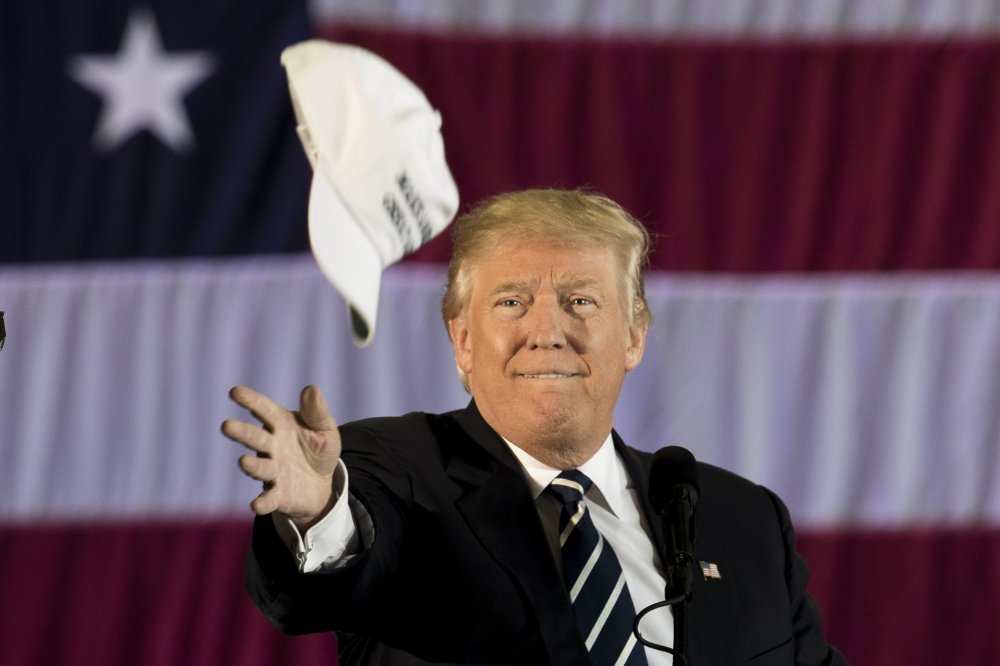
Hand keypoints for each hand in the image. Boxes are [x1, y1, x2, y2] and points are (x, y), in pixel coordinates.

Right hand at [222, 384, 340, 528]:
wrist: (322, 483)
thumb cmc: (318, 449)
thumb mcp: (325, 429)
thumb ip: (317, 412)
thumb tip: (311, 389)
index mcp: (281, 424)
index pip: (264, 410)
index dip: (251, 401)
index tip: (235, 392)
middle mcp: (271, 446)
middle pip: (255, 438)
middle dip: (242, 432)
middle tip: (227, 426)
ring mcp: (272, 471)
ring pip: (259, 467)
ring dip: (251, 465)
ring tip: (244, 462)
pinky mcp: (278, 495)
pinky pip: (268, 499)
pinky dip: (262, 502)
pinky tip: (256, 505)